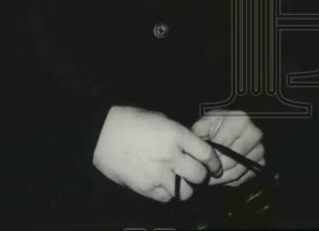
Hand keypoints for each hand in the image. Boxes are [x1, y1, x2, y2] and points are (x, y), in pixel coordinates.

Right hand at [93, 105, 221, 201]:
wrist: (102, 134)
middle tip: (197, 174)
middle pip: (199, 175)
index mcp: (177, 135)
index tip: (215, 167)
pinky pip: (166, 197)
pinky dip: (168, 193)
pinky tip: (164, 185)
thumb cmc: (132, 121)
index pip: (206, 153)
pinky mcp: (145, 187)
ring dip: (185, 187)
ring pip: (185, 191)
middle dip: (201, 176)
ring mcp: (158, 173)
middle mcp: (171, 155)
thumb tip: (193, 147)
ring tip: (180, 181)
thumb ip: (179, 135)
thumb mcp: (162, 120)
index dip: (214, 163)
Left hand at [192, 109, 264, 186]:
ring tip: (209, 175)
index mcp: (241, 120)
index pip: (223, 145)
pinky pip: (243, 178)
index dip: (210, 156)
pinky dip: (229, 180)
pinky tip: (221, 174)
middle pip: (232, 160)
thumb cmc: (217, 125)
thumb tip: (197, 150)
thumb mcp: (205, 122)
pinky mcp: (261, 162)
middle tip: (203, 172)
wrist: (232, 127)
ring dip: (221, 178)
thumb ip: (199, 132)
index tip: (200, 160)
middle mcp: (254, 134)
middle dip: (215, 168)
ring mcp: (260, 149)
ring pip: (237, 172)